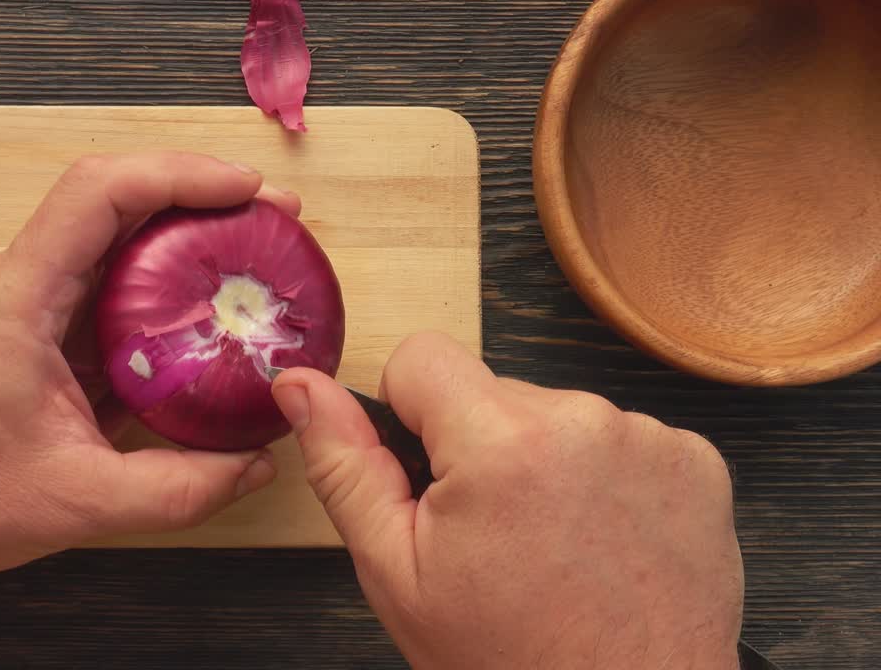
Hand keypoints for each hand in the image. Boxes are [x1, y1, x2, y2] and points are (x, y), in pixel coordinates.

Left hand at [0, 152, 294, 580]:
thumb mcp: (80, 500)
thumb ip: (179, 489)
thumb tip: (257, 465)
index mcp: (20, 299)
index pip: (97, 194)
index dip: (177, 174)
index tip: (246, 189)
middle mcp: (25, 284)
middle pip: (116, 198)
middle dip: (200, 193)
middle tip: (275, 217)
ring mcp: (35, 304)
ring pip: (118, 236)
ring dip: (187, 232)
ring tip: (258, 250)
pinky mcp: (47, 332)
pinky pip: (114, 284)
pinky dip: (167, 280)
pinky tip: (214, 306)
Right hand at [271, 332, 743, 669]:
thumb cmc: (510, 659)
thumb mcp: (397, 572)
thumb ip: (344, 465)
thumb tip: (300, 385)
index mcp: (501, 442)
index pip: (423, 356)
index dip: (410, 414)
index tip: (432, 477)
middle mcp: (583, 420)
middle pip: (491, 390)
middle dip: (479, 446)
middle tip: (493, 536)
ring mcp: (649, 438)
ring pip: (554, 414)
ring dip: (542, 462)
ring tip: (550, 547)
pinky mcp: (695, 460)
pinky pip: (618, 437)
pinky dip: (602, 478)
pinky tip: (597, 541)